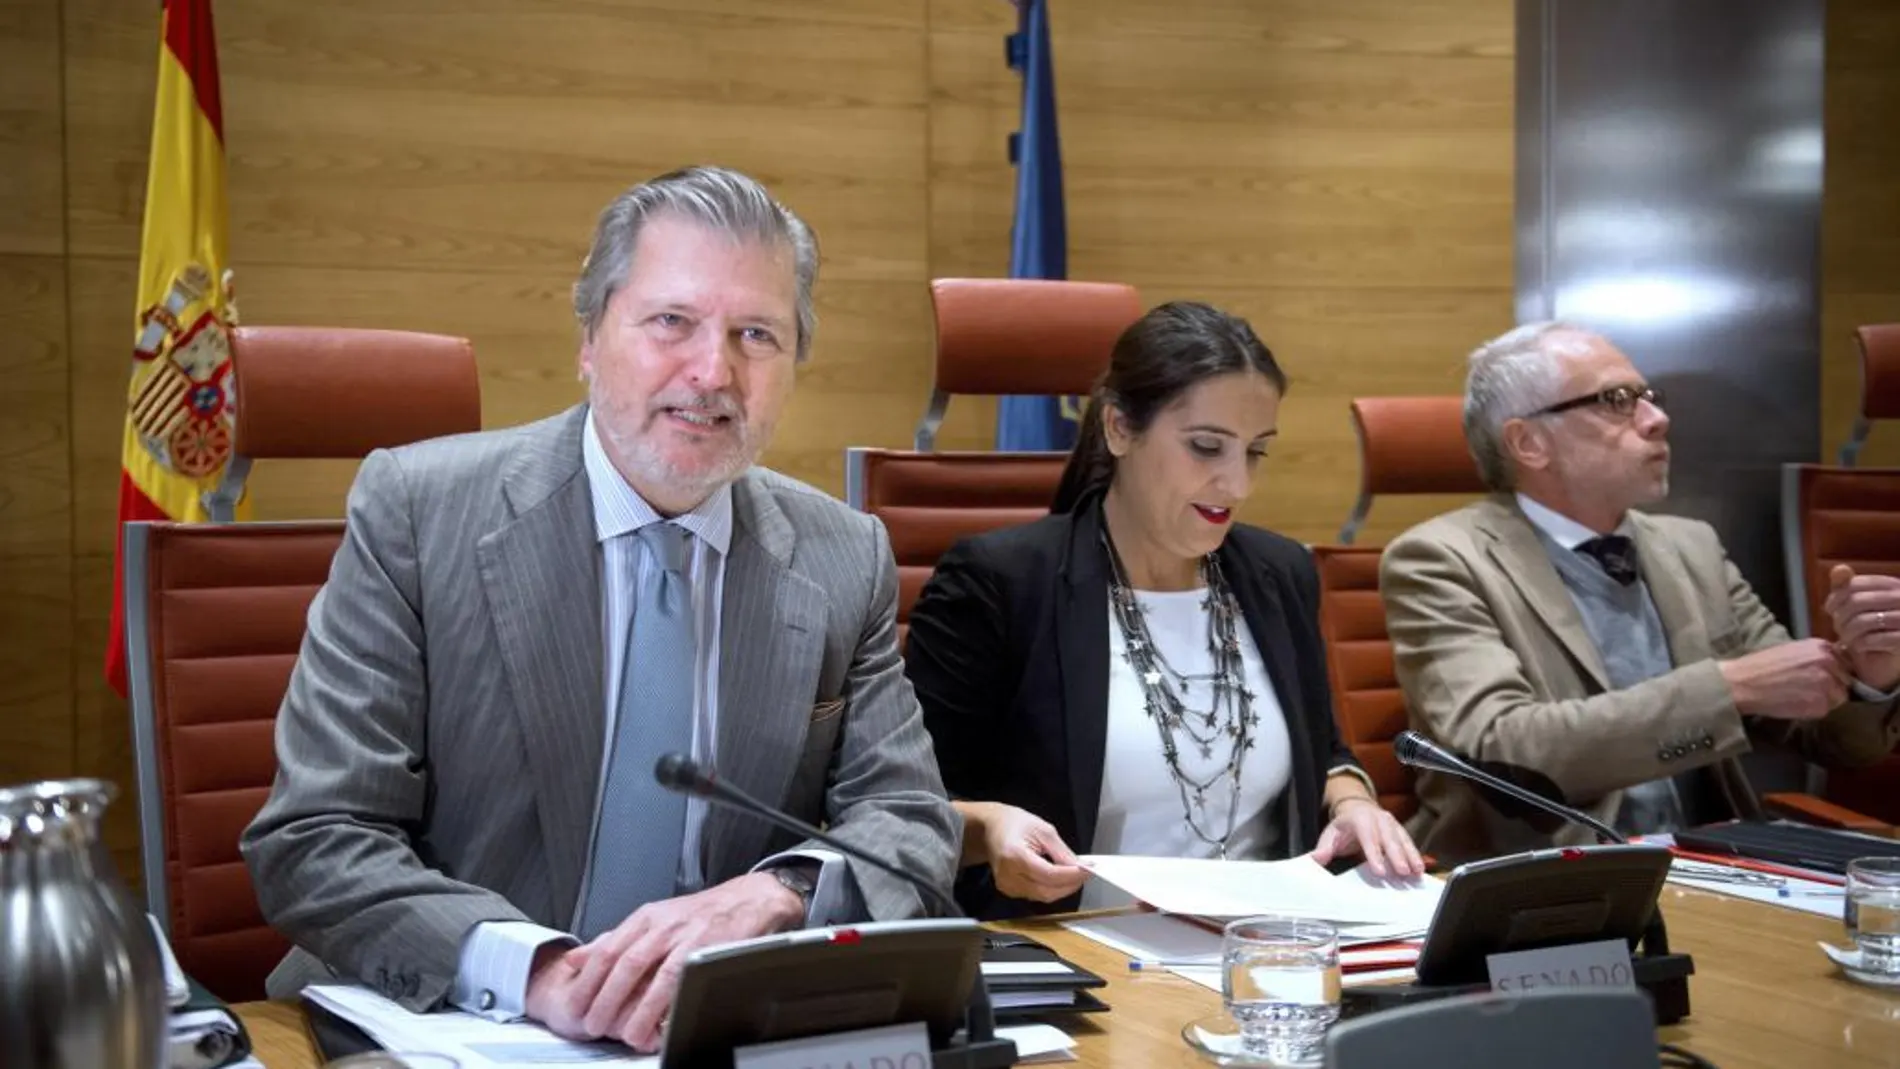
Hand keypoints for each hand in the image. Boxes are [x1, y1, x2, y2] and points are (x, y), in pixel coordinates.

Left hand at [525, 872, 803, 1050]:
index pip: (606, 950)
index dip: (588, 981)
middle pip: (626, 964)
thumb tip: (575, 961)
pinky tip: (664, 1022)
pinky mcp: (711, 951)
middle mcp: (662, 926)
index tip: (575, 1007)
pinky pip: (688, 981)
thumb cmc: (698, 915)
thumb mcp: (652, 919)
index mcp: (644, 918)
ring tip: (627, 1034)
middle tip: (593, 1025)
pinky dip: (674, 1003)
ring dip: (639, 1009)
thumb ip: (614, 941)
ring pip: (656, 976)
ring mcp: (688, 938)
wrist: (747, 900)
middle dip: (606, 999)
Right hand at [976, 802, 1089, 902]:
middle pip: (1046, 891)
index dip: (1072, 875)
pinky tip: (1059, 878)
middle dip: (1070, 885)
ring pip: (1043, 897)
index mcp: (1014, 856)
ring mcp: (1006, 887)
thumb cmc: (1016, 824)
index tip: (1090, 869)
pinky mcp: (1009, 891)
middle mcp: (1008, 876)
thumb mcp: (1044, 830)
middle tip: (1086, 873)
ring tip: (1074, 874)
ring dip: (1062, 888)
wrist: (992, 829)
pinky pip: (1036, 895)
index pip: (1049, 875)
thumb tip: (1081, 868)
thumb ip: (1062, 852)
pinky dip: (1051, 889)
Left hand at [1311, 797, 1424, 877]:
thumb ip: (1324, 848)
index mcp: (1360, 819)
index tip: (1380, 871)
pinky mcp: (1400, 830)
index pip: (1367, 837)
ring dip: (1410, 856)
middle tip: (1402, 873)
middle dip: (1397, 856)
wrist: (1357, 808)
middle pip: (1389, 838)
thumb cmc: (1344, 826)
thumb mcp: (1330, 834)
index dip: (1374, 854)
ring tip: (1416, 872)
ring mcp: (1391, 823)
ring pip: (1402, 839)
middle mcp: (1378, 818)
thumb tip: (1315, 859)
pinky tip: (1419, 868)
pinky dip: (1415, 855)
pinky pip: (1408, 842)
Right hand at [1718, 638, 1851, 720]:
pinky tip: (1795, 704)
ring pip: (1839, 697)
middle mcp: (1829, 663)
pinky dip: (1814, 710)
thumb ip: (1816, 656)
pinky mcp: (1821, 704)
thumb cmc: (1761, 666)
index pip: (1845, 663)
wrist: (1742, 683)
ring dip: (1824, 700)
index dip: (1834, 672)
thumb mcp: (1792, 650)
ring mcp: (1827, 684)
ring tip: (1799, 697)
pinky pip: (1826, 710)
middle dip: (1832, 686)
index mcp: (1822, 646)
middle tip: (1806, 689)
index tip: (1820, 678)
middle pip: (1845, 680)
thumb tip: (1834, 668)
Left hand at [1823, 565, 1899, 692]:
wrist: (1887, 661)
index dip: (1836, 597)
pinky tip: (1859, 647)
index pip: (1855, 584)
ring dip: (1848, 632)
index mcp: (1892, 586)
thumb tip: (1840, 568)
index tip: (1829, 610)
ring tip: (1846, 639)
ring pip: (1864, 621)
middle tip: (1838, 628)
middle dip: (1841, 617)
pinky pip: (1875, 639)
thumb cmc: (1869, 629)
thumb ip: (1846, 586)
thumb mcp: (1855, 605)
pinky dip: (1860, 644)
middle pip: (1857, 602)